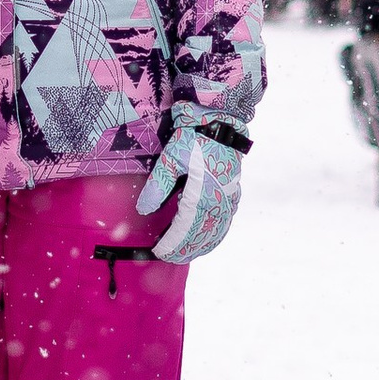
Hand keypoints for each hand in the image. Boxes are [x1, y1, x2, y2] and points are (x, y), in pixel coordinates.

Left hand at [134, 114, 248, 264]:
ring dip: (200, 246)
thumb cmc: (194, 137)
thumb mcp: (170, 157)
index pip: (185, 228)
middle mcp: (219, 201)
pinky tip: (206, 242)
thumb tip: (144, 209)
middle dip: (184, 250)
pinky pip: (224, 223)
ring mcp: (229, 199)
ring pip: (215, 232)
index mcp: (202, 194)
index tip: (159, 251)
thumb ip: (157, 186)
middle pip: (201, 235)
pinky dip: (214, 236)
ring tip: (184, 255)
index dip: (172, 243)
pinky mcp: (234, 195)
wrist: (222, 121)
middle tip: (167, 258)